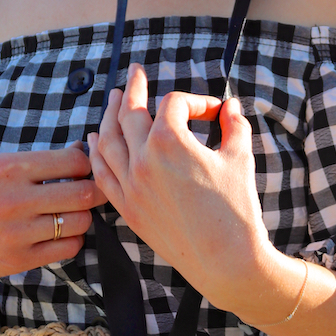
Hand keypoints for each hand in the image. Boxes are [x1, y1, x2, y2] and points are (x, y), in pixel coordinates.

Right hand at [0, 145, 104, 285]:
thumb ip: (37, 162)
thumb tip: (81, 151)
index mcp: (8, 168)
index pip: (73, 162)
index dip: (86, 165)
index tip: (82, 169)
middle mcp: (14, 200)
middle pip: (83, 194)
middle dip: (93, 191)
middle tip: (90, 191)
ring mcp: (17, 233)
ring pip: (80, 223)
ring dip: (83, 217)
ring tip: (72, 213)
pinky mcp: (18, 260)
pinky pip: (67, 249)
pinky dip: (73, 240)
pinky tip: (60, 233)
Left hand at [88, 64, 276, 311]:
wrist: (226, 261)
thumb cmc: (236, 210)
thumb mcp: (240, 158)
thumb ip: (234, 126)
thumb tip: (230, 107)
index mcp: (169, 143)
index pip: (174, 104)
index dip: (196, 101)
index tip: (215, 113)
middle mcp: (142, 160)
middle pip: (131, 113)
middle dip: (136, 89)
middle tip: (137, 73)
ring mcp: (130, 186)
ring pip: (108, 141)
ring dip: (110, 115)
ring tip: (115, 99)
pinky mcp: (128, 209)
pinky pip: (102, 174)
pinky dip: (96, 153)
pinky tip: (94, 140)